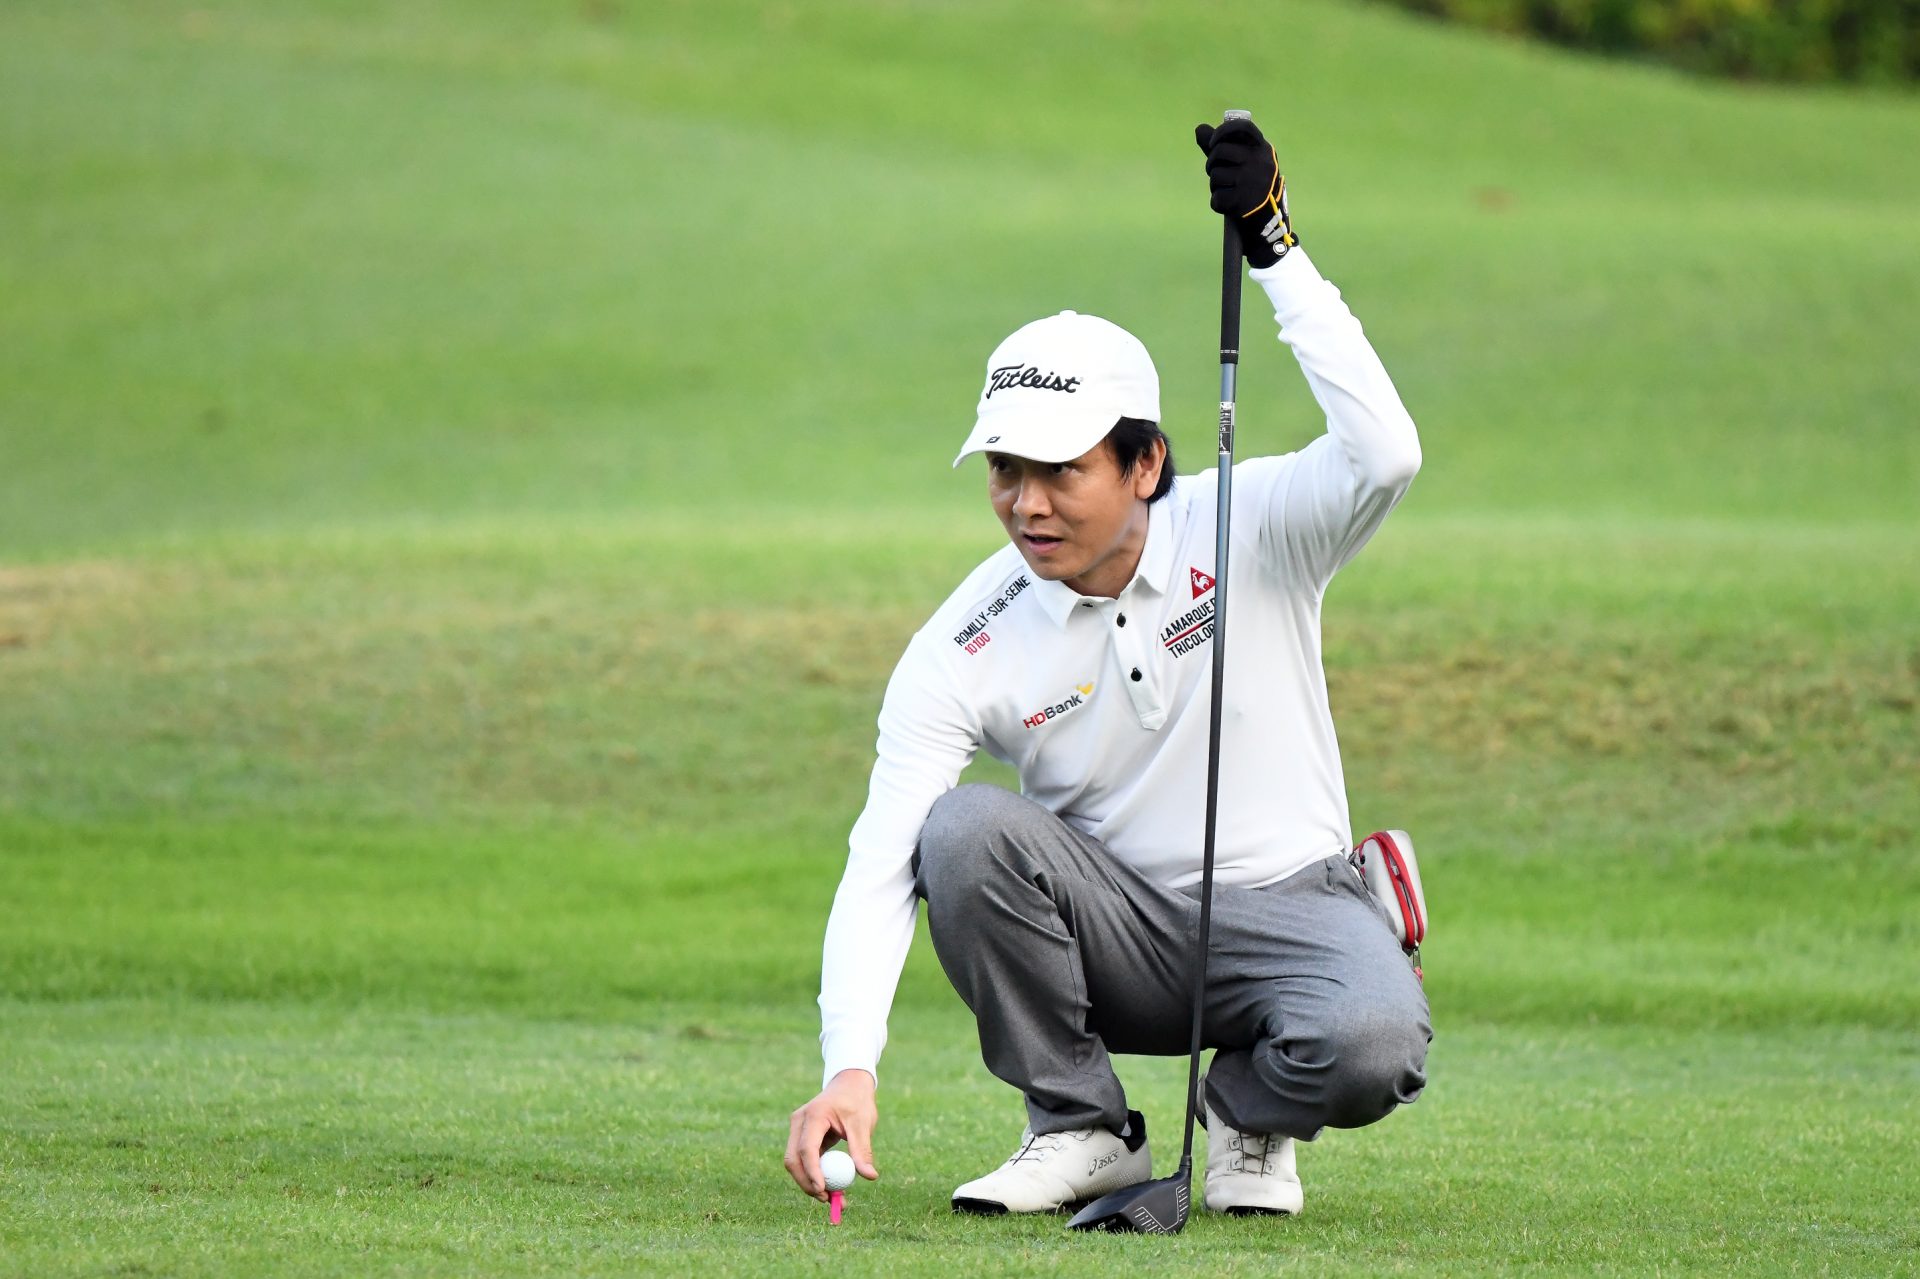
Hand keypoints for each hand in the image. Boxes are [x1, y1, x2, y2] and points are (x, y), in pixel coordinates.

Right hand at [784, 1069, 878, 1200]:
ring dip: (809, 1182)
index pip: (807, 1148)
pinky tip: (830, 1187)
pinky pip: (803, 1160)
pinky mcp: (802, 1136)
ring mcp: (797, 1129)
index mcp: (814, 1115)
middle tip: (827, 1200)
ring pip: (795, 1162)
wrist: (849, 1084)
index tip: (824, 1191)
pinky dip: (814, 1174)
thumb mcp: (863, 1124)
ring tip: (833, 1198)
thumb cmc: (857, 1101)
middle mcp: (799, 1122)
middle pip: (794, 1159)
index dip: (813, 1172)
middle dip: (807, 1183)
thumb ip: (862, 1150)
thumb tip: (870, 1176)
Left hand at [1194, 116, 1297, 267]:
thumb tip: (1198, 129)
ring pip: (1215, 176)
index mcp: (1262, 149)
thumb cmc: (1253, 186)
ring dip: (1215, 186)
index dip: (1222, 131)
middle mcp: (1259, 162)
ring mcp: (1251, 182)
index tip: (1212, 143)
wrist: (1270, 221)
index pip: (1242, 127)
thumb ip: (1222, 145)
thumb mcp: (1245, 162)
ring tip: (1227, 190)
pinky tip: (1229, 205)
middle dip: (1212, 163)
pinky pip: (1216, 198)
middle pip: (1219, 151)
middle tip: (1216, 172)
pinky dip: (1218, 203)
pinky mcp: (1242, 202)